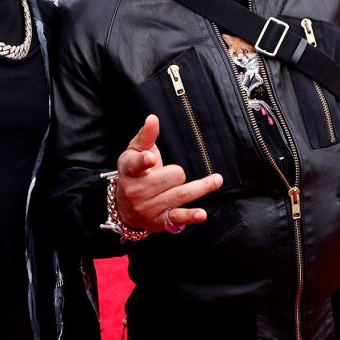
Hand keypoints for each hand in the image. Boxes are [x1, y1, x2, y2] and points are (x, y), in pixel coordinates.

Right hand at [114, 114, 221, 232]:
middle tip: (174, 174)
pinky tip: (201, 213)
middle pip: (170, 177)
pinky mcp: (158, 221)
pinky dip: (190, 216)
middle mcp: (137, 190)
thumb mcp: (134, 153)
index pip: (136, 164)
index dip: (144, 161)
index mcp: (130, 169)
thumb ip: (146, 136)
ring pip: (179, 195)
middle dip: (177, 173)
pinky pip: (177, 217)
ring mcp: (148, 207)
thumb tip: (153, 118)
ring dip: (200, 187)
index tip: (150, 159)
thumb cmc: (134, 173)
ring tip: (216, 180)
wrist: (123, 207)